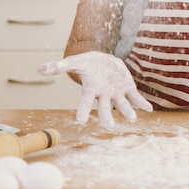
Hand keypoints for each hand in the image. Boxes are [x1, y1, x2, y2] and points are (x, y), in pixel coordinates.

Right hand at [38, 51, 152, 129]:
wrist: (102, 61)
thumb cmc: (87, 63)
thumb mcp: (74, 62)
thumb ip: (59, 66)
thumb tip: (39, 69)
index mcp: (90, 90)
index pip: (84, 102)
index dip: (82, 111)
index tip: (79, 121)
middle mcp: (103, 95)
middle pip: (104, 109)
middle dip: (107, 118)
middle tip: (110, 126)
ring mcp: (116, 93)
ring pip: (122, 105)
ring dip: (128, 112)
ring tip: (132, 119)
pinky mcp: (127, 88)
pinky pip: (135, 97)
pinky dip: (142, 103)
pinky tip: (150, 109)